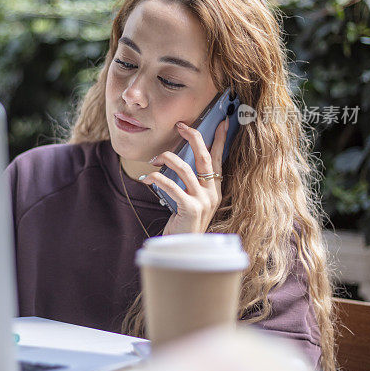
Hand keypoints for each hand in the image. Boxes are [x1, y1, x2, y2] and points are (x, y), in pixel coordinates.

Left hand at [138, 117, 228, 235]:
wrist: (182, 249)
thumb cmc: (183, 223)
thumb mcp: (191, 200)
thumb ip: (190, 183)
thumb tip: (177, 159)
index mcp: (215, 190)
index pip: (219, 159)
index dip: (220, 140)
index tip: (223, 122)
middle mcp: (212, 193)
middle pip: (205, 157)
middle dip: (193, 137)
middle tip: (180, 126)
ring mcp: (203, 201)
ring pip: (185, 168)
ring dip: (166, 158)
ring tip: (153, 159)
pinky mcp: (190, 208)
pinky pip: (171, 185)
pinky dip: (156, 178)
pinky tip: (146, 178)